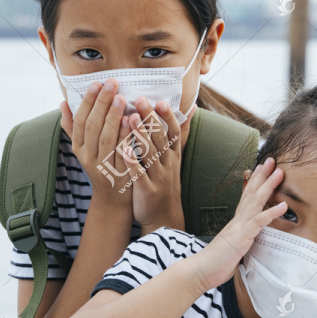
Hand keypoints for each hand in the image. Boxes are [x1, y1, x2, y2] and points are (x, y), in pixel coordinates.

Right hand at [60, 78, 133, 207]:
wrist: (112, 200)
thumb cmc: (100, 167)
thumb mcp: (83, 148)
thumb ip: (73, 127)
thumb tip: (62, 103)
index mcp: (78, 147)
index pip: (80, 120)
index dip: (87, 102)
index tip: (96, 83)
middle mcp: (88, 157)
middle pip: (93, 127)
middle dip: (102, 103)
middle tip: (112, 84)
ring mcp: (103, 166)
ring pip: (106, 139)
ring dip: (113, 117)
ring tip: (121, 98)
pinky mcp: (119, 174)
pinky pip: (122, 153)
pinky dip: (126, 136)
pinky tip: (132, 121)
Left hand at [122, 98, 186, 233]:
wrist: (163, 217)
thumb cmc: (164, 181)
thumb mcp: (174, 157)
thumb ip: (179, 132)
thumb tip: (192, 107)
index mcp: (172, 154)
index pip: (173, 131)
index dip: (167, 116)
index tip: (159, 101)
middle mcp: (167, 163)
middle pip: (160, 138)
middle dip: (151, 118)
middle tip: (140, 100)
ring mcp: (158, 177)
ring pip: (149, 153)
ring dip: (140, 135)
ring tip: (130, 118)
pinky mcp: (147, 190)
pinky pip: (139, 174)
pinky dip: (133, 162)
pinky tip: (124, 150)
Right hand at [190, 157, 286, 291]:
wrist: (201, 270)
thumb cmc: (216, 262)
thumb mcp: (233, 247)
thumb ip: (241, 239)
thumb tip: (248, 239)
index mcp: (236, 222)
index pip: (247, 196)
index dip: (255, 181)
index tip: (262, 168)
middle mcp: (238, 220)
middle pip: (252, 192)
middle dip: (263, 175)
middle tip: (272, 160)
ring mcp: (239, 226)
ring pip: (256, 201)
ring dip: (269, 185)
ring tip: (279, 172)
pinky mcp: (242, 237)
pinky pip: (259, 222)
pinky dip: (272, 212)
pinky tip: (283, 205)